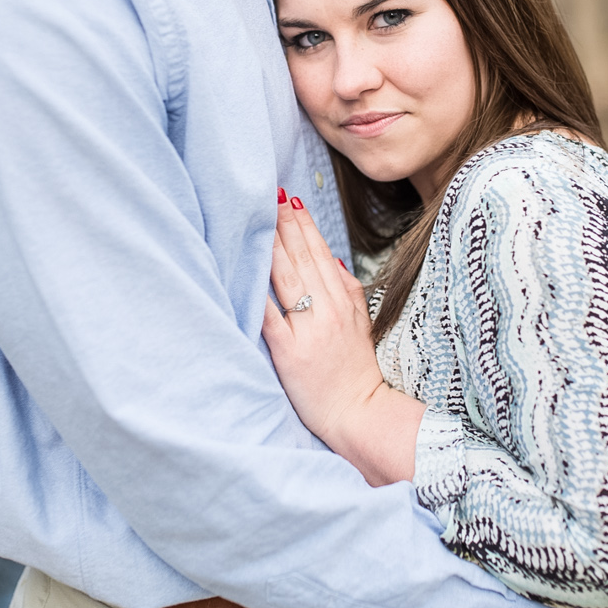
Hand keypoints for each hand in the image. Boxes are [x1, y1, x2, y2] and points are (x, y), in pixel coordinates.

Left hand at [260, 193, 420, 483]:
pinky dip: (258, 290)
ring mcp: (308, 328)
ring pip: (288, 277)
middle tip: (269, 195)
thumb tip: (329, 257)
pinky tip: (246, 267)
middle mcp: (327, 309)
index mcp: (343, 301)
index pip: (321, 254)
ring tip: (260, 217)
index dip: (304, 226)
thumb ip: (347, 290)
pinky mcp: (289, 350)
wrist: (358, 412)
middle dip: (285, 225)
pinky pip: (270, 313)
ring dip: (273, 245)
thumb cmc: (353, 370)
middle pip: (303, 258)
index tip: (289, 201)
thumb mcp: (361, 324)